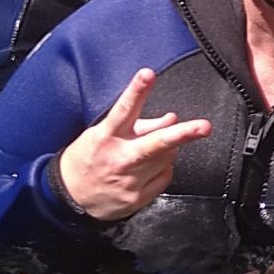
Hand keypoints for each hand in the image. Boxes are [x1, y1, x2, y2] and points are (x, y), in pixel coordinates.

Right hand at [55, 68, 210, 221]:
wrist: (70, 199)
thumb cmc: (87, 159)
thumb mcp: (102, 134)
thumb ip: (138, 125)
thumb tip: (171, 118)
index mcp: (106, 137)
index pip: (124, 109)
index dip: (137, 91)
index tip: (147, 74)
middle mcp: (119, 159)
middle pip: (156, 144)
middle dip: (182, 134)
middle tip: (203, 127)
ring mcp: (129, 181)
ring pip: (166, 158)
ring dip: (168, 149)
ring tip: (150, 149)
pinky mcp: (137, 198)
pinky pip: (164, 177)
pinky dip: (163, 168)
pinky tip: (149, 167)